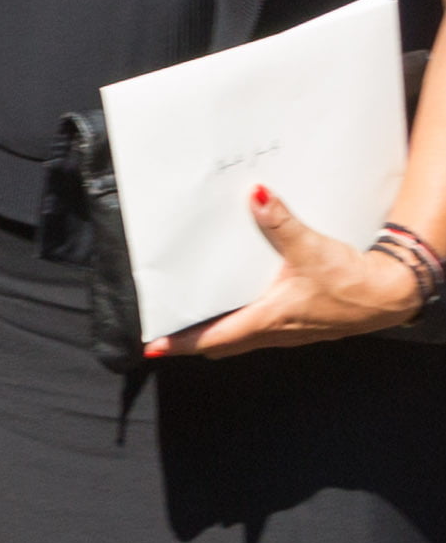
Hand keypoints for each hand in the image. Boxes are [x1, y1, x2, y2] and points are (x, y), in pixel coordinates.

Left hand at [149, 186, 432, 361]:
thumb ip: (280, 222)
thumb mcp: (310, 248)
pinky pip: (258, 330)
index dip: (180, 343)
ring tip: (189, 316)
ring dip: (215, 331)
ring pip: (239, 338)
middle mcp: (273, 332)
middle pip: (220, 342)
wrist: (389, 295)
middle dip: (191, 339)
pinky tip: (235, 302)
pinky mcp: (298, 324)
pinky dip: (238, 322)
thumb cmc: (352, 282)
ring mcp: (286, 332)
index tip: (152, 346)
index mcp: (267, 320)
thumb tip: (257, 196)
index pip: (213, 338)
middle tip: (164, 328)